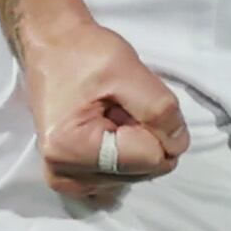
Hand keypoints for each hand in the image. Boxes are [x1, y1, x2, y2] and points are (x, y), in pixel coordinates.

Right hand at [17, 10, 191, 200]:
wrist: (52, 49)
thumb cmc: (83, 53)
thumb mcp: (127, 69)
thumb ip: (158, 108)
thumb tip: (178, 146)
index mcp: (71, 149)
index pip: (149, 158)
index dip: (159, 126)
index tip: (135, 99)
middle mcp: (63, 176)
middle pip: (142, 171)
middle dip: (145, 136)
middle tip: (122, 104)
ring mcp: (65, 182)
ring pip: (135, 175)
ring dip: (135, 143)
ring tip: (112, 112)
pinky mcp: (71, 181)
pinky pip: (119, 178)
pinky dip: (124, 155)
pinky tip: (108, 129)